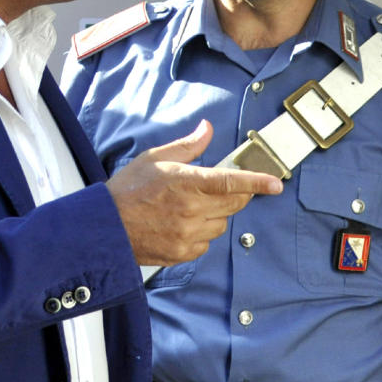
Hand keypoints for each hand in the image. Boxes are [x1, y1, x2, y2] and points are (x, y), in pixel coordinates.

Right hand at [107, 119, 282, 264]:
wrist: (104, 227)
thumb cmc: (128, 189)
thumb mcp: (156, 157)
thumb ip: (187, 146)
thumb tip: (206, 129)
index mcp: (187, 182)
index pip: (232, 181)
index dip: (258, 182)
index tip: (276, 183)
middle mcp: (192, 210)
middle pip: (234, 203)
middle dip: (235, 193)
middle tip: (220, 187)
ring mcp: (188, 234)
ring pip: (222, 224)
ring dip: (216, 214)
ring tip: (190, 207)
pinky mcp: (183, 252)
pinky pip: (207, 242)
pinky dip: (201, 233)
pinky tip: (181, 224)